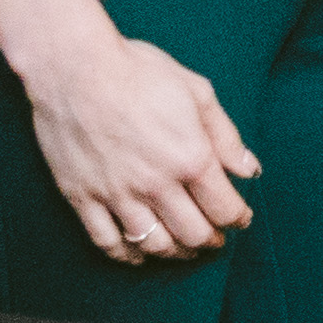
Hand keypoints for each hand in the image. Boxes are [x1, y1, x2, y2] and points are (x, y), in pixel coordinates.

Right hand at [20, 28, 257, 264]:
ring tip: (183, 247)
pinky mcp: (82, 197)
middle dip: (210, 240)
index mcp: (190, 158)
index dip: (238, 219)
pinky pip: (107, 242)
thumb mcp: (197, 92)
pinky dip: (128, 256)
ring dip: (176, 253)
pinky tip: (139, 254)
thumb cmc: (137, 71)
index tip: (240, 219)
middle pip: (193, 234)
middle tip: (214, 237)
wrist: (73, 67)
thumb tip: (250, 170)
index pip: (225, 209)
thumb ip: (226, 137)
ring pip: (154, 245)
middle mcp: (156, 184)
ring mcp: (116, 194)